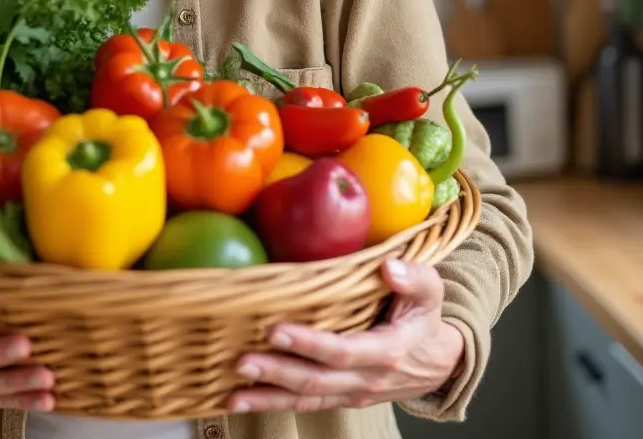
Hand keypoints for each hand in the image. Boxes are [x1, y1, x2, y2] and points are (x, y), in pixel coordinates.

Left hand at [229, 259, 463, 413]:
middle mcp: (367, 379)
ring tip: (233, 393)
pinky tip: (243, 401)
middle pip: (316, 380)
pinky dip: (273, 404)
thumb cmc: (425, 318)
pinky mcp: (341, 398)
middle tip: (241, 361)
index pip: (342, 352)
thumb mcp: (431, 292)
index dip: (308, 344)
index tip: (275, 331)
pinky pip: (306, 404)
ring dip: (268, 397)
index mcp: (387, 352)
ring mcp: (352, 394)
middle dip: (277, 373)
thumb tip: (389, 268)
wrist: (439, 362)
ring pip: (307, 399)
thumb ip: (414, 278)